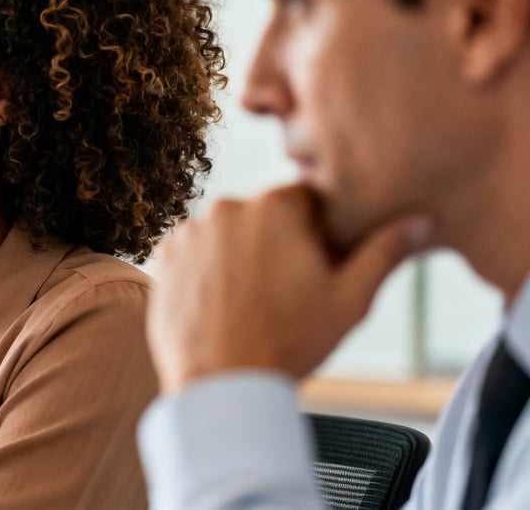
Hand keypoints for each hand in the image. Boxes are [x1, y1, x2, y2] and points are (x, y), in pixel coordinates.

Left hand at [147, 184, 432, 393]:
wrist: (222, 384)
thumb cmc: (289, 343)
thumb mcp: (351, 300)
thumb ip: (384, 251)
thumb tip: (422, 221)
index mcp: (275, 207)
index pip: (306, 201)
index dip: (317, 233)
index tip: (317, 266)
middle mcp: (227, 208)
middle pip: (264, 216)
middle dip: (277, 244)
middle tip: (286, 292)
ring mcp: (190, 231)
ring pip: (228, 234)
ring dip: (240, 256)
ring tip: (252, 303)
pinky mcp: (164, 257)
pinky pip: (195, 253)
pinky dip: (208, 271)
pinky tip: (223, 304)